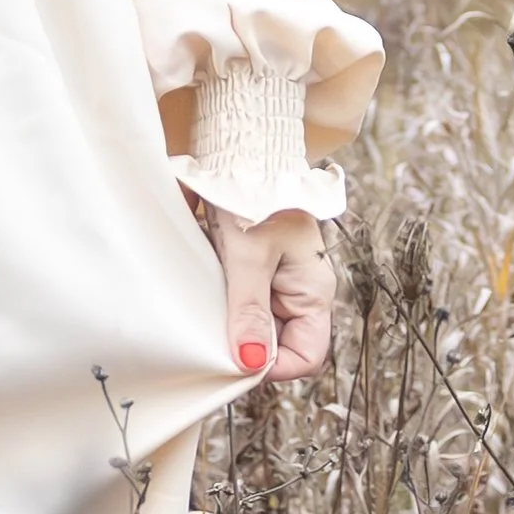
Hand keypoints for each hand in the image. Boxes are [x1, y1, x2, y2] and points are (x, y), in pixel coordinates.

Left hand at [207, 206, 334, 383]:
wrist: (244, 146)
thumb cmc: (256, 195)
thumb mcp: (249, 257)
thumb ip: (249, 311)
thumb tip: (249, 363)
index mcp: (313, 290)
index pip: (305, 356)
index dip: (272, 367)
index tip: (233, 361)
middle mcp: (298, 288)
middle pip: (276, 341)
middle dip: (244, 341)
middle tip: (209, 333)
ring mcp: (275, 276)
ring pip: (253, 319)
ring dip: (227, 317)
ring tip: (202, 303)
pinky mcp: (252, 263)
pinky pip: (237, 295)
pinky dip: (217, 294)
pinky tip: (199, 282)